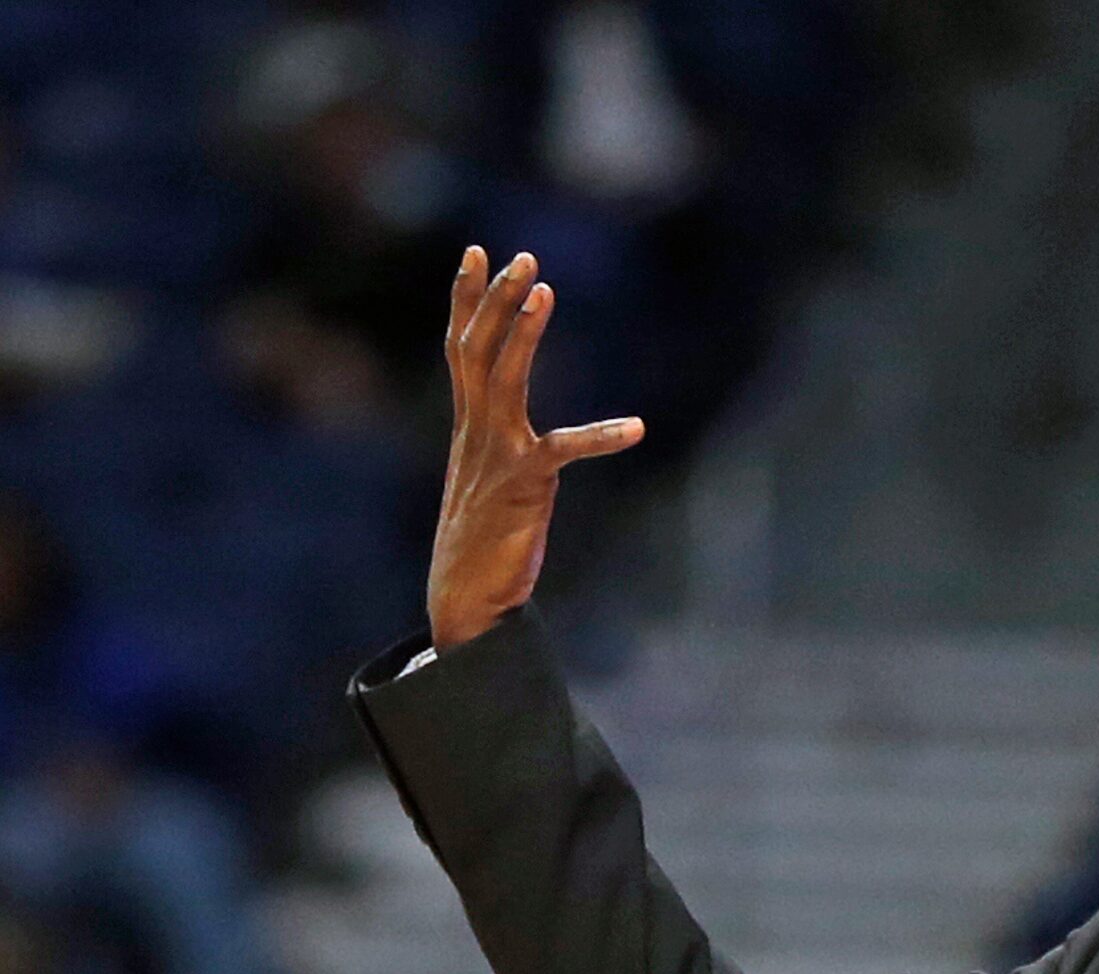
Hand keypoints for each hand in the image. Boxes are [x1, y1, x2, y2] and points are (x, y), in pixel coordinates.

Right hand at [426, 247, 643, 648]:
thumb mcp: (488, 478)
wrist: (465, 595)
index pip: (462, 347)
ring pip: (503, 377)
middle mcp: (476, 430)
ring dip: (523, 332)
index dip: (467, 299)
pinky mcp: (523, 484)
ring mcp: (496, 454)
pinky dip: (600, 436)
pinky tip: (635, 427)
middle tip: (519, 255)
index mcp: (469, 426)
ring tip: (543, 290)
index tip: (475, 252)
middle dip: (497, 299)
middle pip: (478, 348)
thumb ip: (500, 444)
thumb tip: (519, 434)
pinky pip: (564, 450)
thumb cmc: (483, 539)